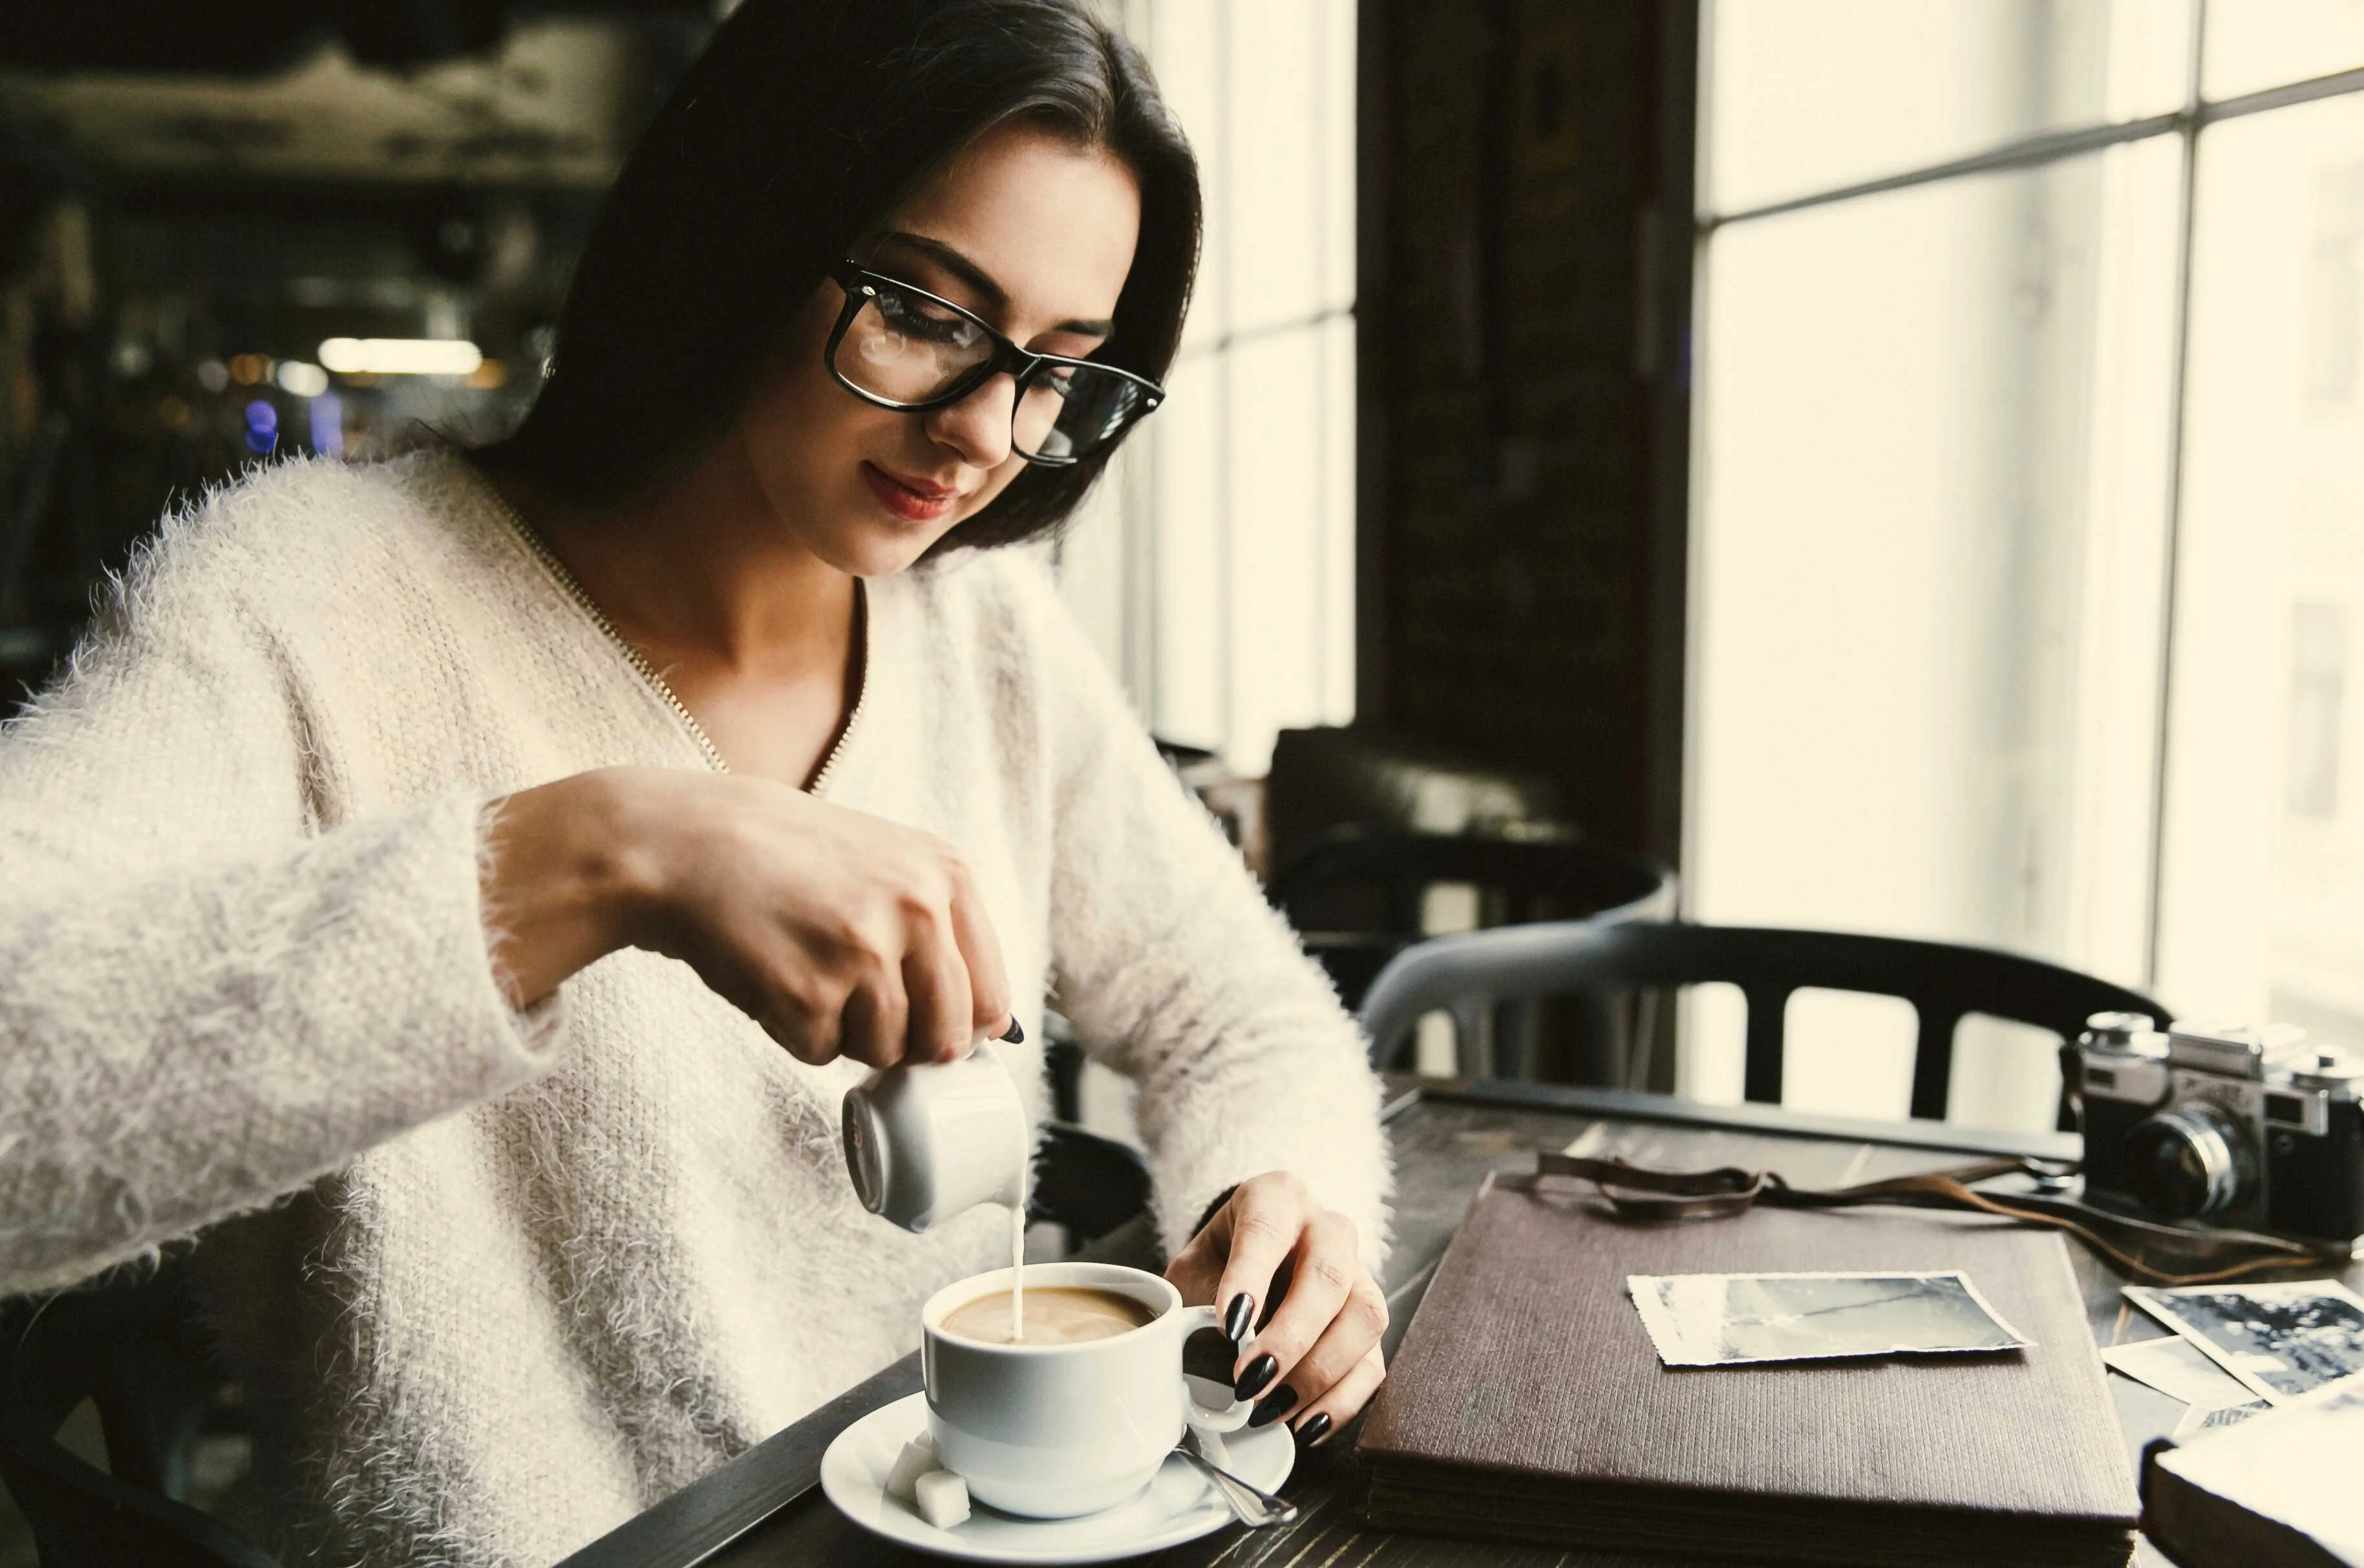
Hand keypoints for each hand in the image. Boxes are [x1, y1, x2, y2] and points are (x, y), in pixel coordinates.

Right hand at [480, 766, 1012, 1066]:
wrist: (687, 842)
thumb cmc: (787, 860)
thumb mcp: (888, 864)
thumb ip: (940, 930)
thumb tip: (991, 1030)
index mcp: (948, 877)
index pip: (993, 1000)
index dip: (959, 1029)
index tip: (926, 1026)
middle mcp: (919, 911)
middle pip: (946, 1041)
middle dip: (904, 1042)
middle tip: (853, 1002)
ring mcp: (865, 953)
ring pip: (884, 1053)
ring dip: (843, 1033)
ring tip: (805, 970)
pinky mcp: (809, 992)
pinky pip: (821, 1054)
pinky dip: (794, 1032)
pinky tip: (772, 976)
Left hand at [1165, 1172, 1386, 1446]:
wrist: (1249, 1262)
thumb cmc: (1218, 1265)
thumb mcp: (1193, 1271)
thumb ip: (1195, 1306)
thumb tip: (1204, 1362)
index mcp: (1276, 1198)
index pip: (1267, 1228)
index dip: (1250, 1277)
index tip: (1228, 1324)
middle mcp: (1327, 1230)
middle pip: (1328, 1277)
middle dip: (1291, 1336)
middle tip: (1249, 1381)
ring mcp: (1359, 1274)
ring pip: (1364, 1318)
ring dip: (1319, 1372)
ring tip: (1272, 1409)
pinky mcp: (1368, 1322)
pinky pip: (1373, 1362)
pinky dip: (1341, 1401)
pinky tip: (1305, 1423)